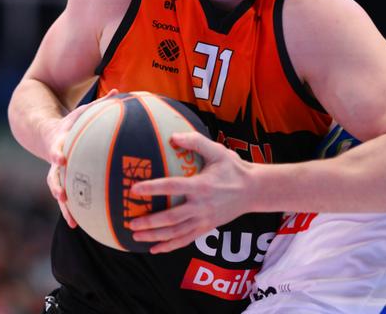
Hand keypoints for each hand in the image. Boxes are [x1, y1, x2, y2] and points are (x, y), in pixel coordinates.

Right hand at [46, 89, 119, 227]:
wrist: (48, 134)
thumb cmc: (73, 123)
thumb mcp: (83, 111)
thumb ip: (100, 104)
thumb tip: (119, 90)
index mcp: (60, 141)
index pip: (56, 147)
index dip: (57, 152)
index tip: (61, 158)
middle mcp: (55, 161)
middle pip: (52, 175)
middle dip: (56, 186)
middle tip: (62, 196)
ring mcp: (57, 174)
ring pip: (58, 192)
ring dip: (64, 207)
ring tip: (72, 221)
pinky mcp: (62, 183)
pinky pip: (67, 199)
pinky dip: (73, 212)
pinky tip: (81, 226)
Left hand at [128, 131, 253, 253]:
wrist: (254, 190)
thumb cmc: (233, 168)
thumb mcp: (217, 151)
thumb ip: (196, 142)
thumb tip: (172, 136)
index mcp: (201, 186)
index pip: (172, 187)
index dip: (152, 188)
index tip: (134, 189)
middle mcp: (201, 206)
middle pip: (171, 218)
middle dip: (150, 221)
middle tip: (130, 221)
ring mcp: (204, 220)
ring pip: (176, 233)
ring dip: (155, 236)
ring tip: (135, 236)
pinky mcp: (206, 228)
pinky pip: (186, 240)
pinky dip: (169, 246)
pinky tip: (155, 249)